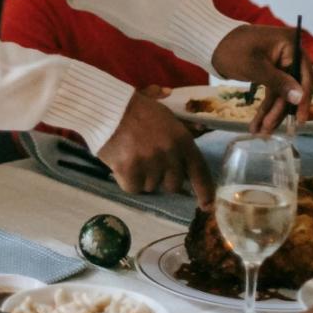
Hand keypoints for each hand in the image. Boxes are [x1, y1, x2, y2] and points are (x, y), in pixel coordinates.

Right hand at [96, 90, 214, 207]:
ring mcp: (149, 163)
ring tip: (132, 158)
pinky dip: (127, 180)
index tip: (206, 205)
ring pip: (151, 187)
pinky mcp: (129, 171)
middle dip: (163, 178)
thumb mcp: (164, 112)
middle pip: (173, 184)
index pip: (199, 170)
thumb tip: (201, 127)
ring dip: (143, 178)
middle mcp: (169, 153)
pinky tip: (121, 164)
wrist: (106, 107)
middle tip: (149, 163)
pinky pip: (133, 188)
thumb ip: (181, 125)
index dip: (204, 190)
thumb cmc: (135, 108)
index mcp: (181, 139)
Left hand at [210, 24, 312, 134]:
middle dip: (280, 111)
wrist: (212, 44)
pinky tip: (258, 124)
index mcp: (291, 44)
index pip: (304, 75)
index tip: (299, 120)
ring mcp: (281, 64)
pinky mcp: (271, 72)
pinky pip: (273, 92)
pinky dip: (266, 107)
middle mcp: (290, 53)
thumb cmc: (232, 49)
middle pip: (293, 87)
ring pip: (282, 93)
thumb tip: (300, 98)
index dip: (303, 99)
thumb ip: (278, 82)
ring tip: (261, 132)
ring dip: (271, 113)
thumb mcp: (254, 67)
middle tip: (269, 130)